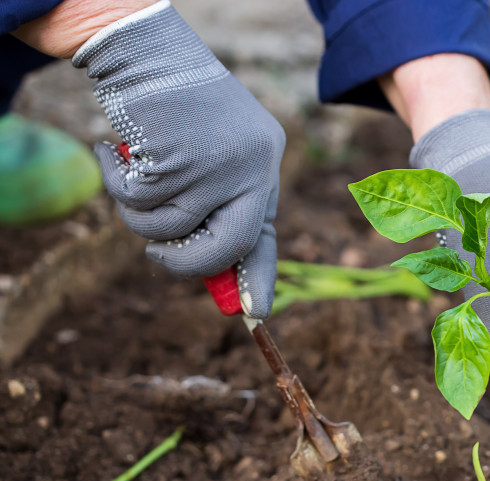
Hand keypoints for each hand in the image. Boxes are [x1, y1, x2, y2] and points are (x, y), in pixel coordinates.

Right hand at [73, 2, 283, 317]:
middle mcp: (255, 167)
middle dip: (186, 265)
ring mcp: (221, 164)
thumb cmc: (174, 109)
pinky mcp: (181, 159)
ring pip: (170, 228)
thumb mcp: (207, 155)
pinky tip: (115, 150)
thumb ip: (212, 205)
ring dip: (138, 212)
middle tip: (157, 256)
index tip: (257, 313)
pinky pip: (138, 202)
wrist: (146, 50)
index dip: (257, 275)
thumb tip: (212, 273)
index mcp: (265, 165)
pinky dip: (116, 180)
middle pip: (228, 246)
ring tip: (129, 171)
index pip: (265, 232)